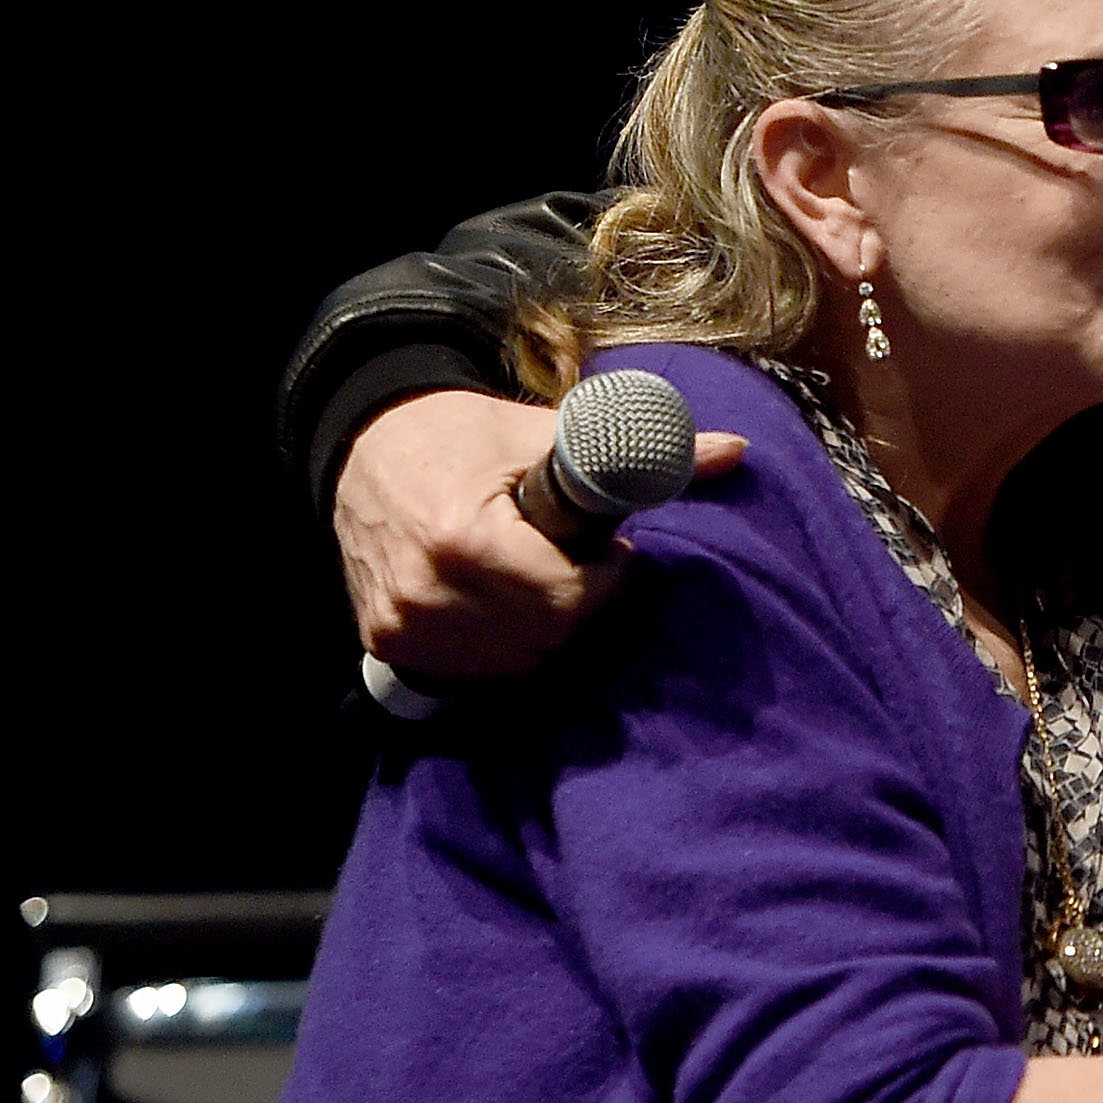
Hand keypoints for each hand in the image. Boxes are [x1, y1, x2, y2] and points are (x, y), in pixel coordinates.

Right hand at [335, 389, 745, 676]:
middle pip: (545, 636)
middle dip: (578, 604)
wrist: (365, 443)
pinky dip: (503, 644)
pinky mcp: (386, 643)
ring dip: (544, 630)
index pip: (565, 600)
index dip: (603, 578)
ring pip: (515, 661)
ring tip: (540, 576)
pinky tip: (507, 602)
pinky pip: (473, 669)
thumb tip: (737, 451)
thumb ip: (642, 452)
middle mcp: (424, 593)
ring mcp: (400, 625)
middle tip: (576, 562)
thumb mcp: (546, 432)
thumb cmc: (465, 433)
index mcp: (462, 538)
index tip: (607, 549)